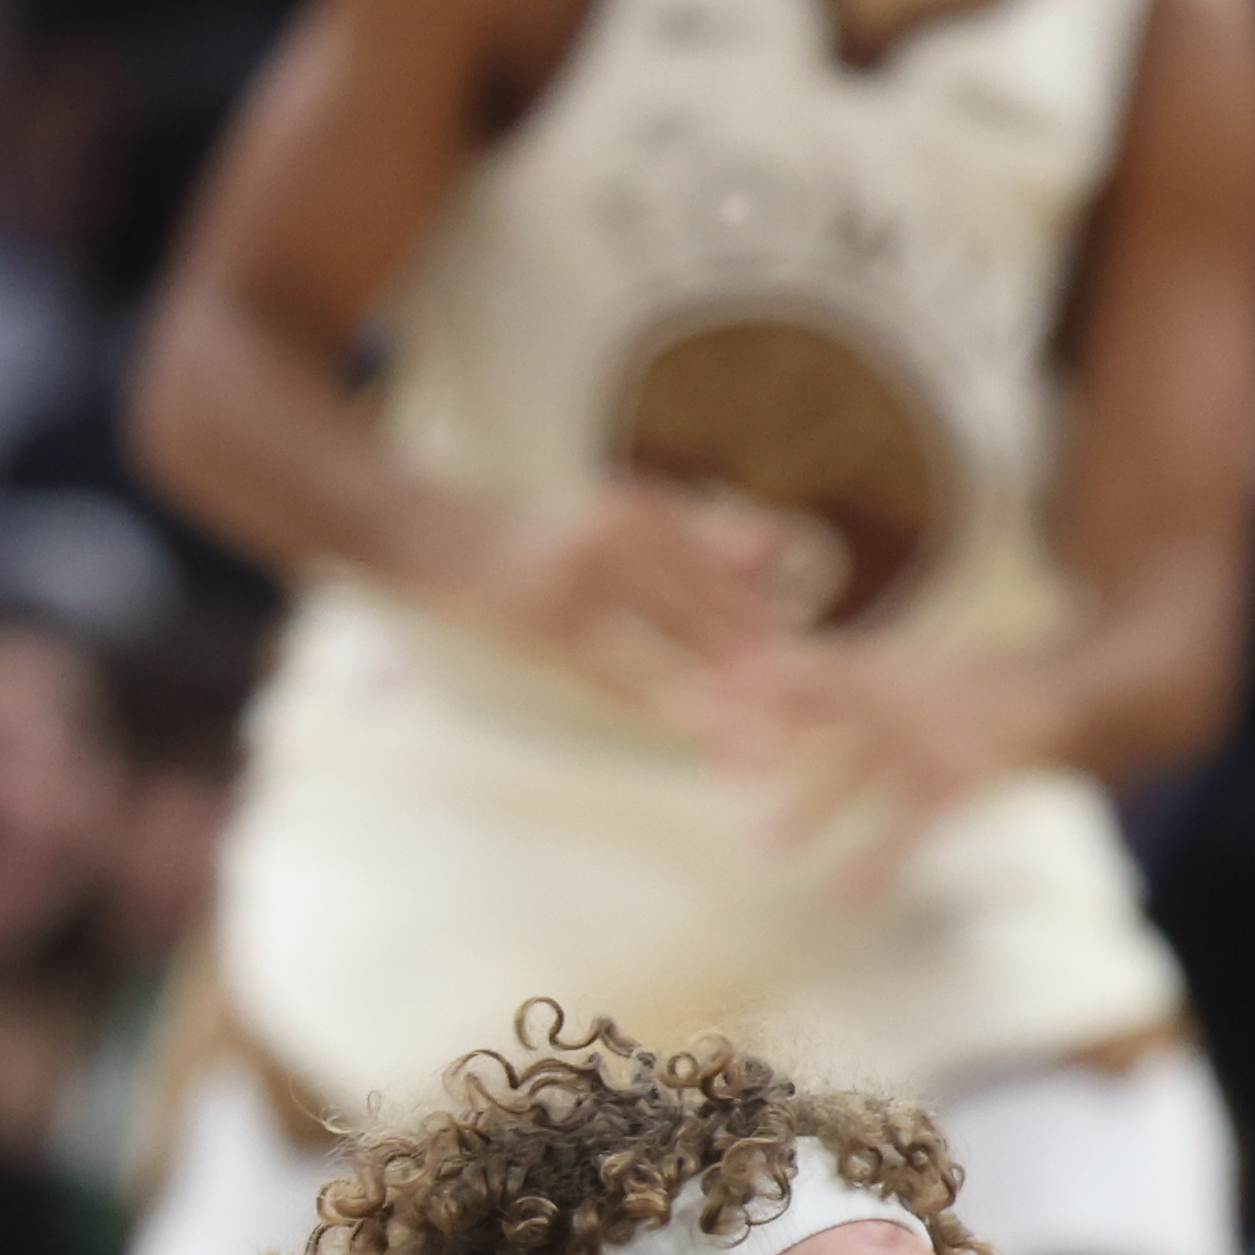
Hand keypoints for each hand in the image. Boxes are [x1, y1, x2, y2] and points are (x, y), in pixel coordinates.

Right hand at [420, 481, 802, 713]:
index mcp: (642, 509)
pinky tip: (702, 733)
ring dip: (723, 702)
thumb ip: (694, 536)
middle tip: (810, 724)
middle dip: (762, 673)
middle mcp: (620, 533)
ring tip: (767, 745)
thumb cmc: (536, 539)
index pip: (726, 576)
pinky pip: (619, 671)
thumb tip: (778, 551)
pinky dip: (664, 703)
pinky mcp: (549, 621)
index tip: (819, 675)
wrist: (435, 537)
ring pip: (673, 649)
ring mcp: (584, 576)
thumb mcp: (617, 524)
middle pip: (711, 613)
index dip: (772, 627)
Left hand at [676, 633, 1065, 896]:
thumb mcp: (877, 673)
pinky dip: (880, 862)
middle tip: (709, 763)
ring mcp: (926, 744)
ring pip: (859, 772)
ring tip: (762, 845)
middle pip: (819, 715)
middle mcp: (893, 699)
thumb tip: (716, 693)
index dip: (743, 687)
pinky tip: (848, 897)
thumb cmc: (939, 695)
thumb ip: (808, 684)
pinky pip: (912, 830)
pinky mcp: (958, 785)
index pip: (795, 671)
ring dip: (812, 805)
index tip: (683, 704)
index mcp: (867, 668)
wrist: (1046, 696)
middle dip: (763, 738)